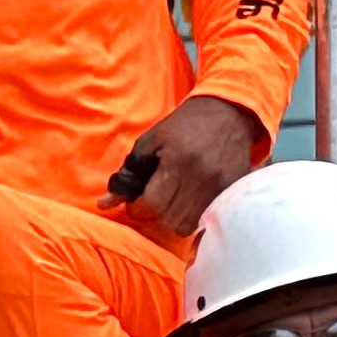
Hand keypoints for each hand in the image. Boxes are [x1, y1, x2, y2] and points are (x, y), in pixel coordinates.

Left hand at [109, 95, 267, 235]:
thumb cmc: (185, 124)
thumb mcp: (152, 140)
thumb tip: (105, 204)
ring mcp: (219, 186)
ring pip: (187, 225)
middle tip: (155, 200)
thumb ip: (129, 172)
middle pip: (169, 219)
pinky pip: (205, 219)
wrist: (230, 110)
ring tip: (172, 202)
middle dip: (155, 213)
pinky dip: (193, 216)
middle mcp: (201, 177)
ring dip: (173, 219)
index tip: (137, 201)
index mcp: (178, 161)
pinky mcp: (231, 190)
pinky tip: (190, 202)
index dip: (138, 208)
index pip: (152, 204)